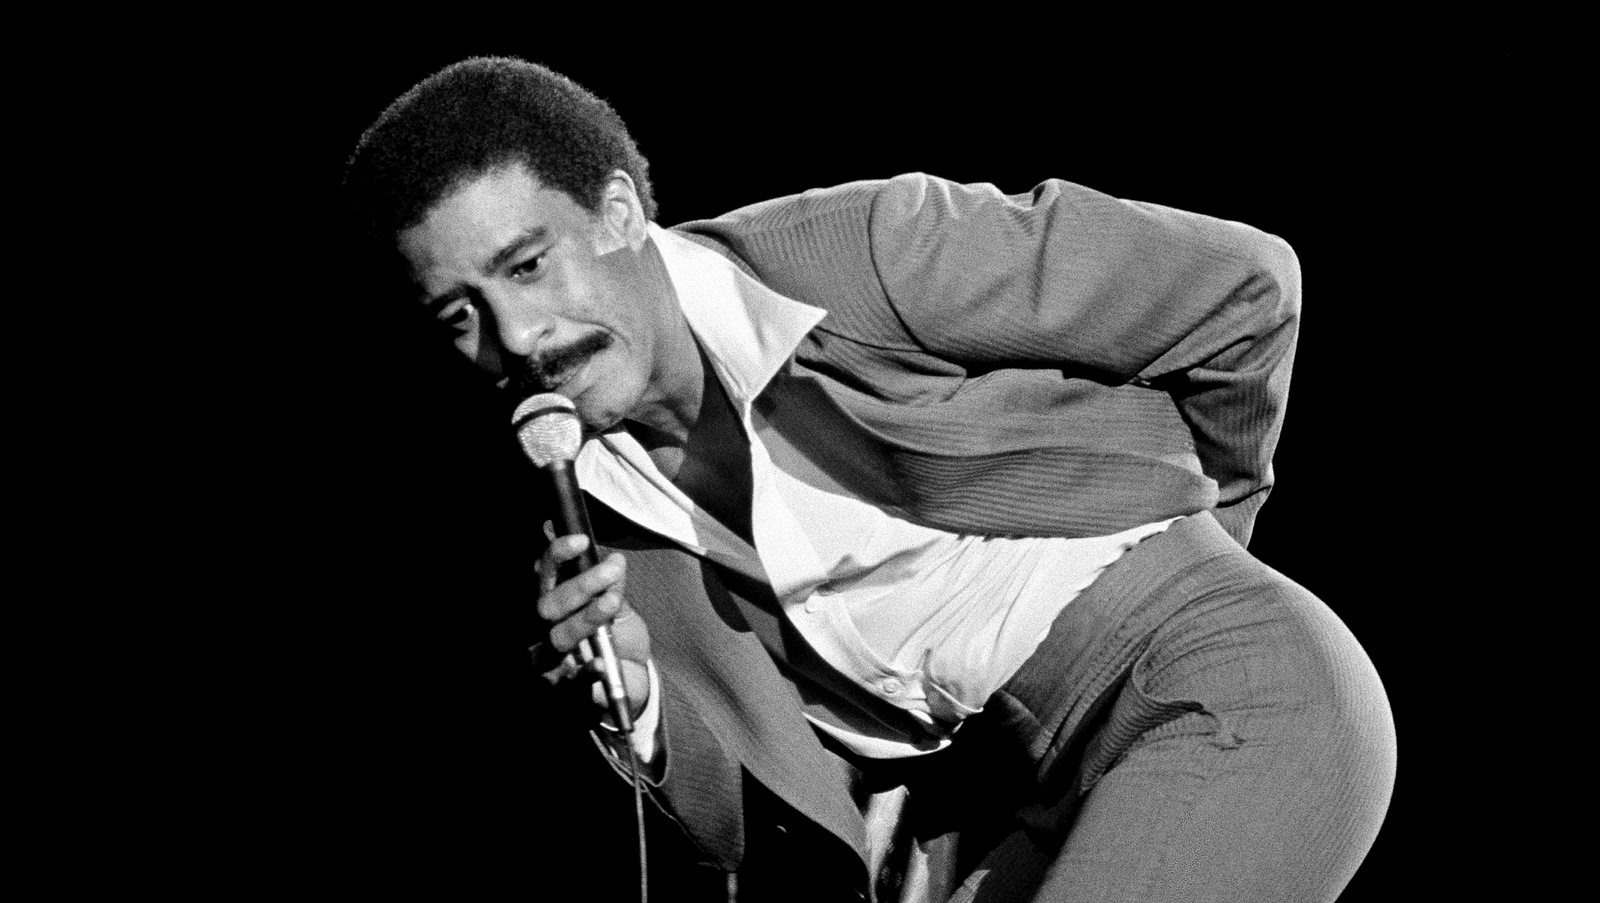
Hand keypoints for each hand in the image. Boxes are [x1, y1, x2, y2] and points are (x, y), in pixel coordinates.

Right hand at [535, 525, 651, 720]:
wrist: (632, 677)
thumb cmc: (617, 635)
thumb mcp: (617, 604)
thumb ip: (613, 583)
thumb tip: (614, 559)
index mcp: (553, 600)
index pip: (544, 572)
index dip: (557, 554)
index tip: (583, 541)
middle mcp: (544, 628)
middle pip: (548, 603)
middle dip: (581, 584)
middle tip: (612, 570)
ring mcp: (551, 659)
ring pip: (558, 637)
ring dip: (586, 618)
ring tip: (613, 603)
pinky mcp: (564, 689)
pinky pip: (569, 682)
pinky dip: (585, 673)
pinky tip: (601, 664)